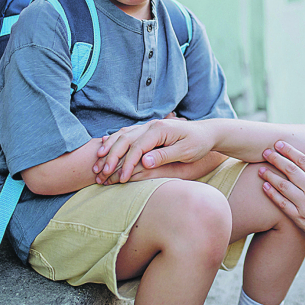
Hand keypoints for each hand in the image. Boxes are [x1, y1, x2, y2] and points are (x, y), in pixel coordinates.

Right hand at [93, 118, 214, 183]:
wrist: (207, 132)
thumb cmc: (199, 143)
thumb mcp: (185, 151)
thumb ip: (164, 155)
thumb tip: (144, 162)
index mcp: (160, 129)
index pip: (137, 147)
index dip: (127, 164)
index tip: (121, 178)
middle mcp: (151, 125)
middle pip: (125, 140)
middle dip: (111, 158)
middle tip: (100, 174)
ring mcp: (148, 126)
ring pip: (122, 136)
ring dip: (109, 150)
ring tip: (97, 166)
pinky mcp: (148, 130)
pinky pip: (127, 134)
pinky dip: (114, 142)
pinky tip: (104, 149)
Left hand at [259, 140, 304, 251]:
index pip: (304, 160)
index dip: (290, 150)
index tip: (279, 144)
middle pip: (291, 170)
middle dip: (276, 158)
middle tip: (265, 152)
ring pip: (283, 185)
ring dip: (270, 175)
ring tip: (260, 168)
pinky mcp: (301, 219)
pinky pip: (283, 204)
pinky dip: (272, 194)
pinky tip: (264, 186)